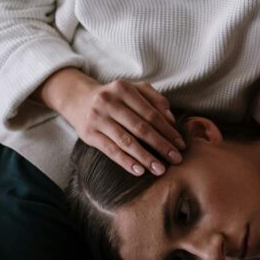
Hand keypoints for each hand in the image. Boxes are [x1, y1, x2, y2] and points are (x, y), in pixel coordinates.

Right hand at [39, 68, 184, 175]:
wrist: (78, 99)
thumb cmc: (115, 97)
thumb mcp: (134, 90)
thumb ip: (155, 99)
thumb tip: (171, 118)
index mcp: (124, 89)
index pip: (151, 113)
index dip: (168, 130)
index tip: (181, 145)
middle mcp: (109, 102)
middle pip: (141, 127)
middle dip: (161, 145)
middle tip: (176, 159)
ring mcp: (97, 118)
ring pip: (126, 141)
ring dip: (145, 157)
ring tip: (160, 169)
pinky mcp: (89, 134)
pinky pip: (110, 150)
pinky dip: (126, 161)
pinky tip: (139, 171)